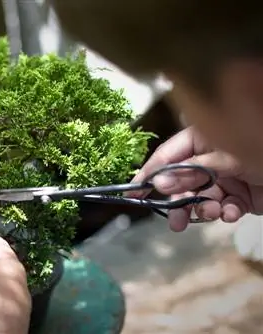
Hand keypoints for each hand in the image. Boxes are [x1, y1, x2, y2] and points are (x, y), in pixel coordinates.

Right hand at [125, 126, 262, 231]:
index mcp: (202, 137)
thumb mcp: (227, 158)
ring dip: (204, 209)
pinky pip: (222, 207)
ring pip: (200, 198)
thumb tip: (158, 184)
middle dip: (178, 202)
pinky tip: (232, 213)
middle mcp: (209, 157)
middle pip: (181, 181)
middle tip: (173, 222)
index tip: (132, 193)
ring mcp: (224, 177)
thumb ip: (192, 171)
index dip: (148, 174)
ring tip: (213, 214)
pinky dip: (225, 212)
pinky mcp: (239, 196)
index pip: (167, 156)